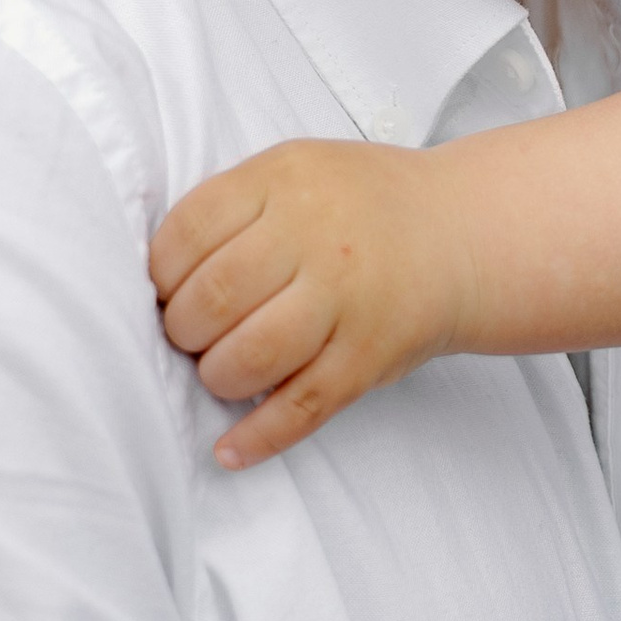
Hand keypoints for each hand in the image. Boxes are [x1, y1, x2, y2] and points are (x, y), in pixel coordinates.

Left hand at [149, 141, 474, 465]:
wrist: (463, 231)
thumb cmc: (362, 206)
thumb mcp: (297, 171)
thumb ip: (233, 209)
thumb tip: (156, 282)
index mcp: (285, 181)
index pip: (186, 234)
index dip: (162, 275)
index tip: (170, 291)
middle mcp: (317, 237)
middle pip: (212, 300)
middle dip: (185, 332)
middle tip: (197, 335)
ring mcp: (347, 299)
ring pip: (249, 357)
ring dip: (218, 377)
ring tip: (226, 370)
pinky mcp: (370, 355)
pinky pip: (302, 408)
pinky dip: (257, 438)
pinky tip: (230, 450)